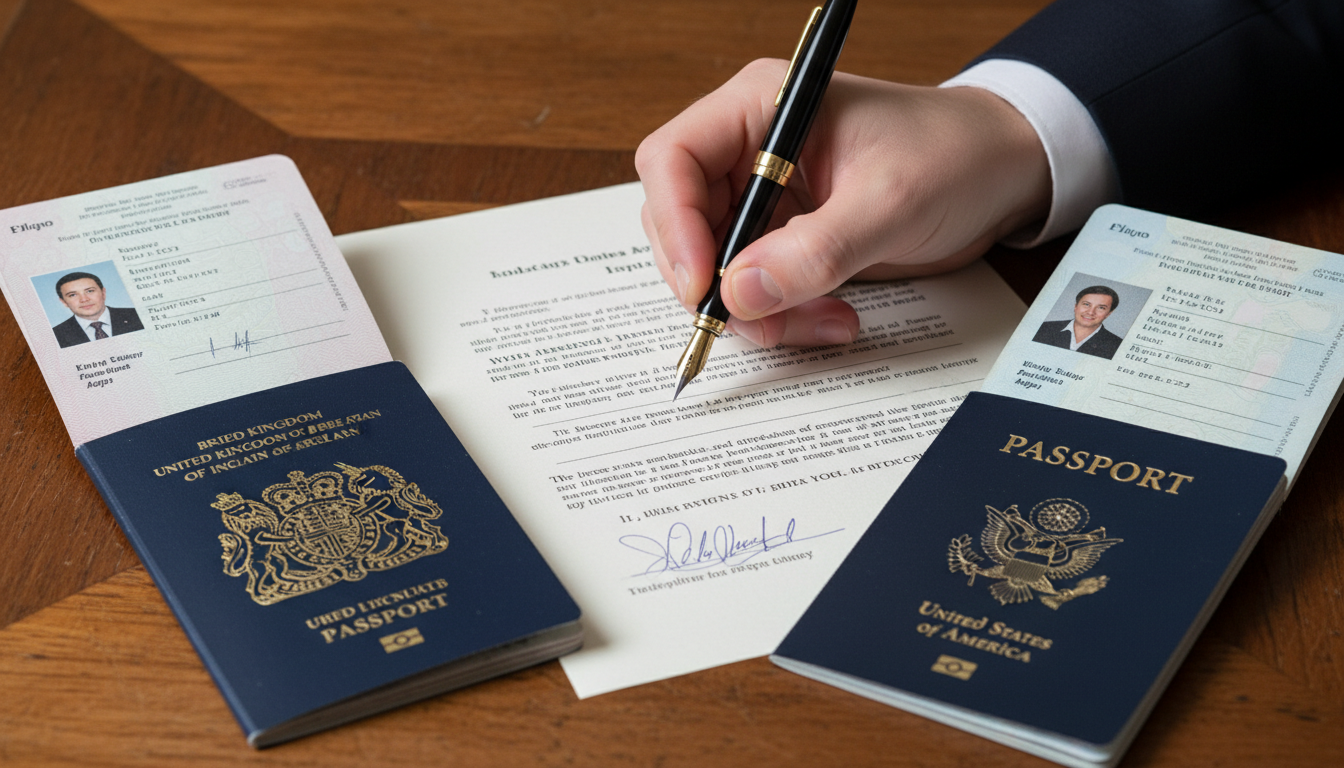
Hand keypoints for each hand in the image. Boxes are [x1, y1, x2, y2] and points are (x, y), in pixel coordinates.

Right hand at [635, 59, 1050, 347]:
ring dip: (755, 309)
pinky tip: (832, 319)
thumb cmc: (955, 155)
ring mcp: (766, 195)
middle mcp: (751, 149)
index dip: (676, 225)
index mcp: (762, 108)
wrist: (1004, 174)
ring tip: (821, 323)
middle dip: (715, 281)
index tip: (703, 284)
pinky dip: (783, 315)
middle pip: (682, 221)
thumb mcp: (891, 203)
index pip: (674, 160)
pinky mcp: (785, 236)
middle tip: (758, 323)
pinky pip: (755, 287)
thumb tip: (740, 292)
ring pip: (716, 265)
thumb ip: (816, 250)